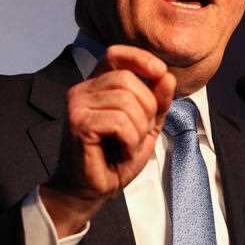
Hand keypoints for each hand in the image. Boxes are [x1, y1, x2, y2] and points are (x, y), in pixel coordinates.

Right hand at [40, 45, 175, 236]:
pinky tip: (121, 151)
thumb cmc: (115, 158)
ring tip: (128, 145)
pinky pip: (119, 121)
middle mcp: (83, 89)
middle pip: (128, 80)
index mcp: (97, 85)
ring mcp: (77, 104)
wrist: (91, 190)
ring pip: (126, 100)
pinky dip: (130, 140)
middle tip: (138, 133)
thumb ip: (157, 101)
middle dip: (147, 108)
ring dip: (138, 128)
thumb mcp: (146, 125)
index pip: (116, 53)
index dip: (140, 59)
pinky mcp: (78, 123)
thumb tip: (167, 76)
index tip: (160, 74)